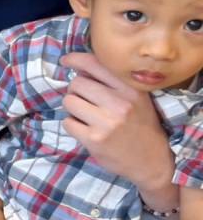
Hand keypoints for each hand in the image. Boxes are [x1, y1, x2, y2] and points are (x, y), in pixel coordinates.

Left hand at [61, 53, 173, 186]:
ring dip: (73, 108)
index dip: (76, 59)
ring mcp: (106, 122)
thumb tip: (80, 68)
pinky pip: (68, 122)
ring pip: (69, 101)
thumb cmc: (141, 125)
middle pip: (77, 83)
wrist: (152, 160)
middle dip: (76, 90)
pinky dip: (73, 125)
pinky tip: (86, 129)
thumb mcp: (136, 98)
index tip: (66, 60)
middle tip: (85, 100)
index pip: (95, 64)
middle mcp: (119, 103)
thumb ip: (113, 83)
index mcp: (131, 89)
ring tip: (86, 115)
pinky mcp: (94, 139)